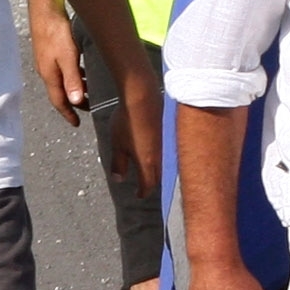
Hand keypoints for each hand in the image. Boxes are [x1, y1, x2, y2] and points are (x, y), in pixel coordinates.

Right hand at [29, 5, 85, 125]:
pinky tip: (81, 72)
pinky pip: (61, 71)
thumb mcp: (68, 57)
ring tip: (88, 92)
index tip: (77, 124)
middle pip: (60, 93)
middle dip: (73, 103)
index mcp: (49, 75)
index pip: (59, 101)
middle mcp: (45, 71)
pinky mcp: (49, 51)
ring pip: (61, 81)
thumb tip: (75, 101)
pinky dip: (72, 76)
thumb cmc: (56, 32)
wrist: (45, 9)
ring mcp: (46, 61)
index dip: (68, 114)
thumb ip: (72, 79)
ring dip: (74, 88)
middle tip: (87, 109)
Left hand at [110, 61, 163, 199]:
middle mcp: (161, 157)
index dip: (142, 191)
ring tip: (151, 167)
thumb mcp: (118, 144)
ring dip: (159, 168)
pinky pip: (169, 150)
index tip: (139, 194)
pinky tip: (158, 149)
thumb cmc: (128, 120)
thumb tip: (119, 178)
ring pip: (166, 164)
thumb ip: (119, 163)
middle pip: (159, 176)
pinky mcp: (171, 133)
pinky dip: (163, 155)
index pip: (147, 185)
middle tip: (145, 183)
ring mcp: (168, 145)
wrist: (143, 96)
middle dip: (152, 181)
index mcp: (147, 163)